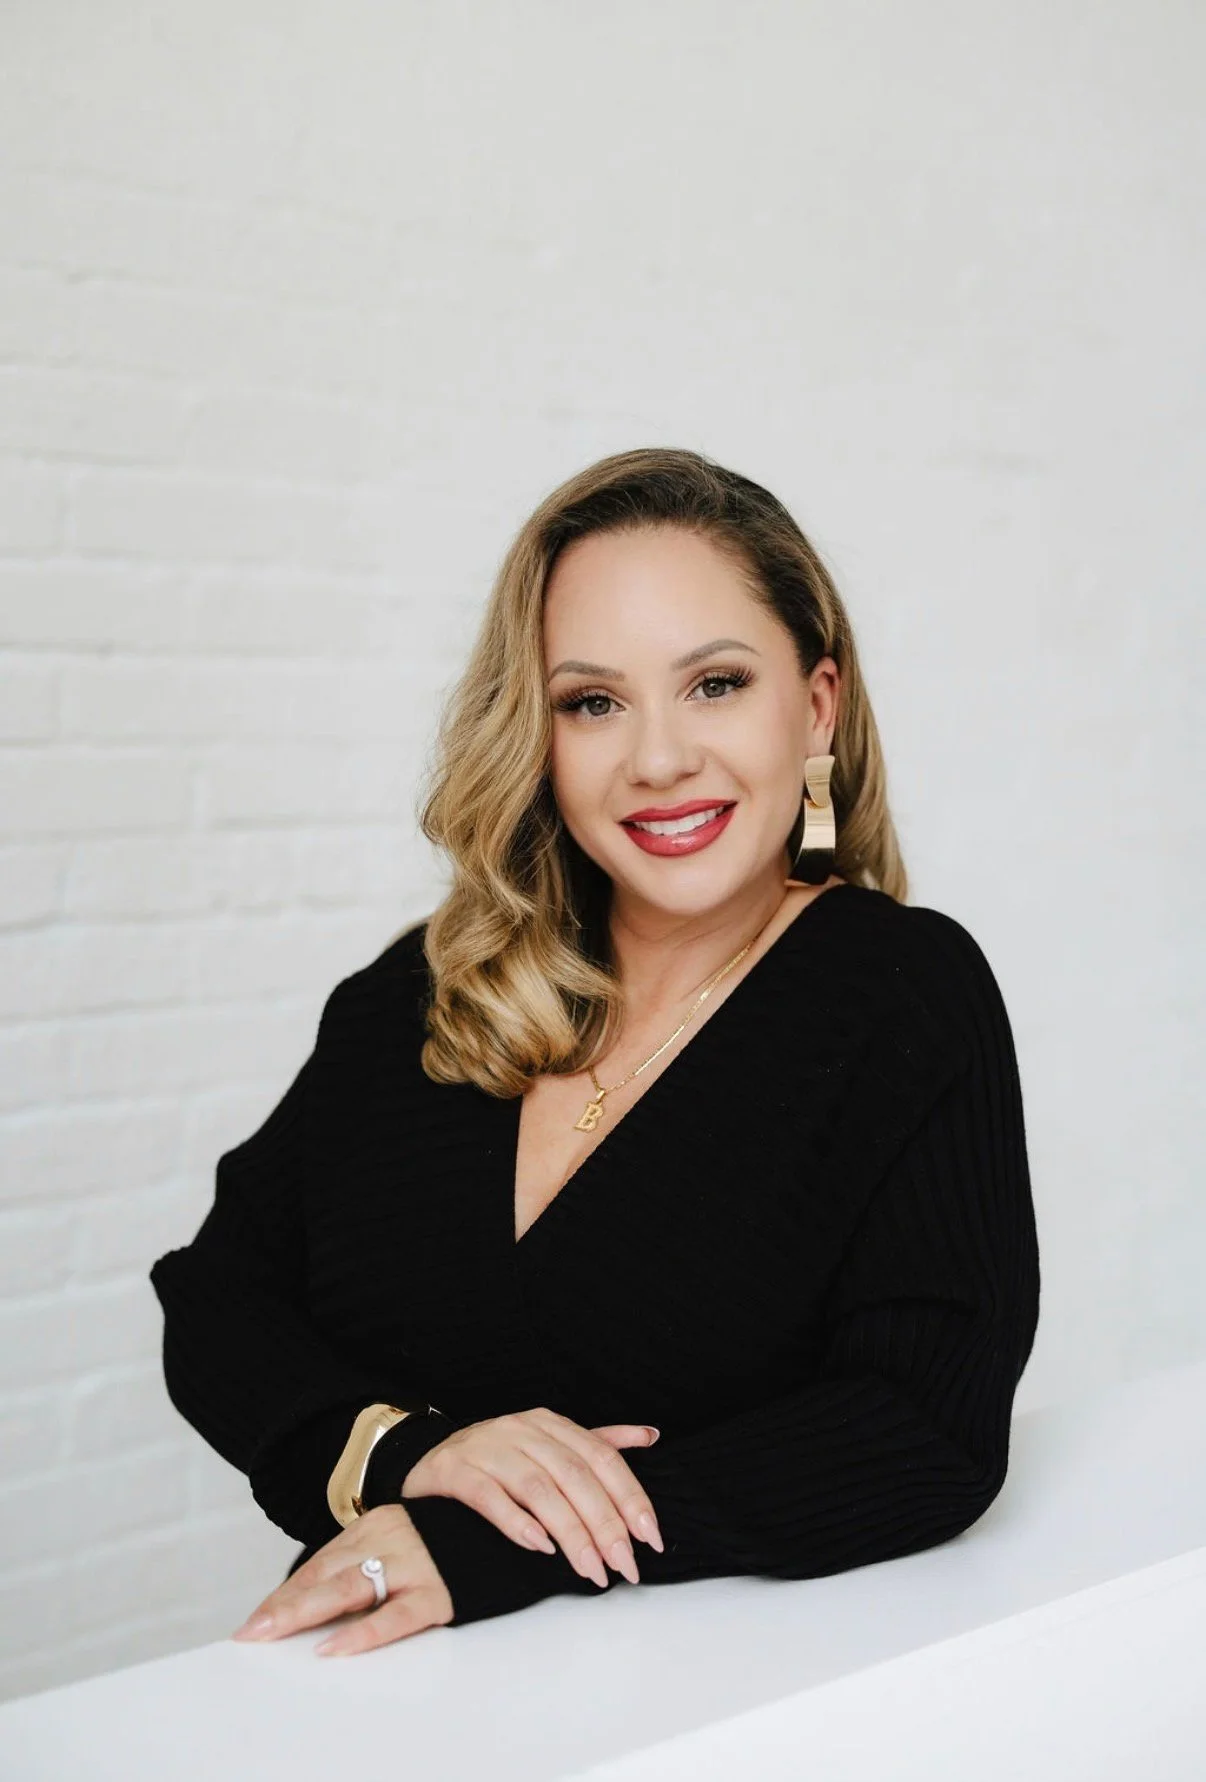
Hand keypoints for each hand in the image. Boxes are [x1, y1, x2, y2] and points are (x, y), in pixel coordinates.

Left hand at [230, 1502, 452, 1656]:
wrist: (515, 1522)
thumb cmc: (455, 1535)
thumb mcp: (407, 1538)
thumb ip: (371, 1561)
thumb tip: (325, 1601)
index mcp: (378, 1524)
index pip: (321, 1564)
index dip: (285, 1595)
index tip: (254, 1623)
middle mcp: (390, 1539)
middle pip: (326, 1576)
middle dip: (284, 1606)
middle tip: (250, 1634)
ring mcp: (415, 1563)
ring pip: (350, 1589)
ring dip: (307, 1612)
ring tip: (274, 1634)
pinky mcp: (442, 1590)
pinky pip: (397, 1615)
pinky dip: (364, 1633)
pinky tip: (336, 1647)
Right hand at [400, 1406, 664, 1588]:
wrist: (429, 1462)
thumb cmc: (498, 1460)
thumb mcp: (548, 1445)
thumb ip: (598, 1442)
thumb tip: (649, 1436)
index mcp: (550, 1424)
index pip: (601, 1457)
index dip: (629, 1496)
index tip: (650, 1538)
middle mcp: (521, 1429)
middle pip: (574, 1475)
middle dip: (604, 1524)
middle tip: (623, 1565)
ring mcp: (487, 1447)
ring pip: (538, 1488)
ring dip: (569, 1532)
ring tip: (589, 1569)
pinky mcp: (455, 1469)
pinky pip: (490, 1496)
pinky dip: (518, 1522)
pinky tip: (540, 1547)